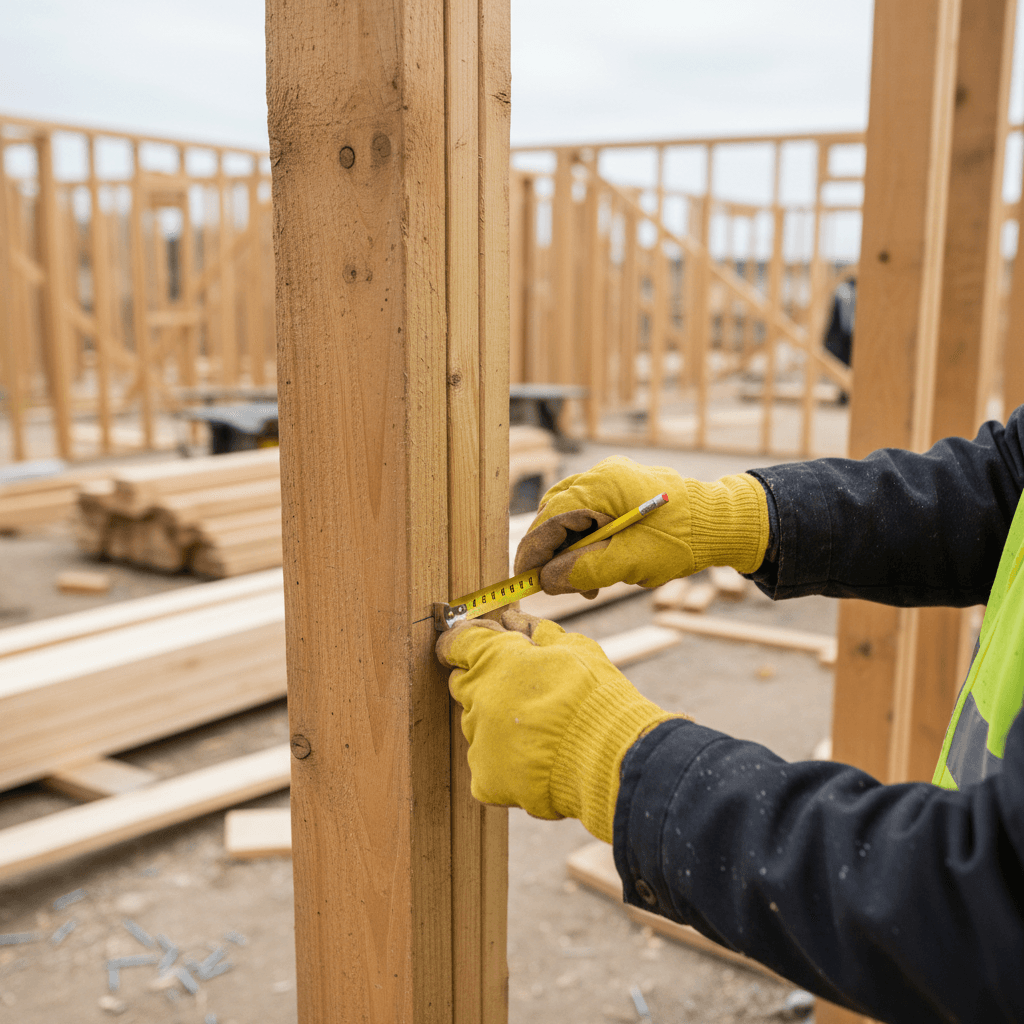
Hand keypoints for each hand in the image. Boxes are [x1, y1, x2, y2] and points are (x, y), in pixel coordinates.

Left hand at [436, 607, 684, 842]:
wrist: (608, 753)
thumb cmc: (594, 694)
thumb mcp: (572, 647)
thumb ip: (535, 630)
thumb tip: (511, 620)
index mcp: (493, 659)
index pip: (457, 643)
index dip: (462, 644)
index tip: (469, 648)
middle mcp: (477, 697)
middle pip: (464, 686)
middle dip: (485, 685)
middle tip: (522, 695)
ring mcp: (478, 739)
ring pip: (478, 727)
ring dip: (498, 725)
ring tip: (538, 732)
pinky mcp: (485, 778)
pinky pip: (488, 766)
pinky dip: (506, 764)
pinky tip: (536, 761)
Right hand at [514, 455, 768, 596]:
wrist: (722, 523)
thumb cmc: (680, 540)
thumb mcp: (629, 562)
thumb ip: (583, 571)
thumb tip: (546, 581)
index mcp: (602, 484)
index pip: (550, 517)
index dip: (533, 551)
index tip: (523, 579)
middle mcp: (602, 475)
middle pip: (556, 514)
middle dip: (554, 553)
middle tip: (560, 586)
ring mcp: (612, 479)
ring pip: (572, 516)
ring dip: (572, 550)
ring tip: (589, 584)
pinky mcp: (622, 490)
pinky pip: (590, 514)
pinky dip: (588, 541)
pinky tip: (603, 566)